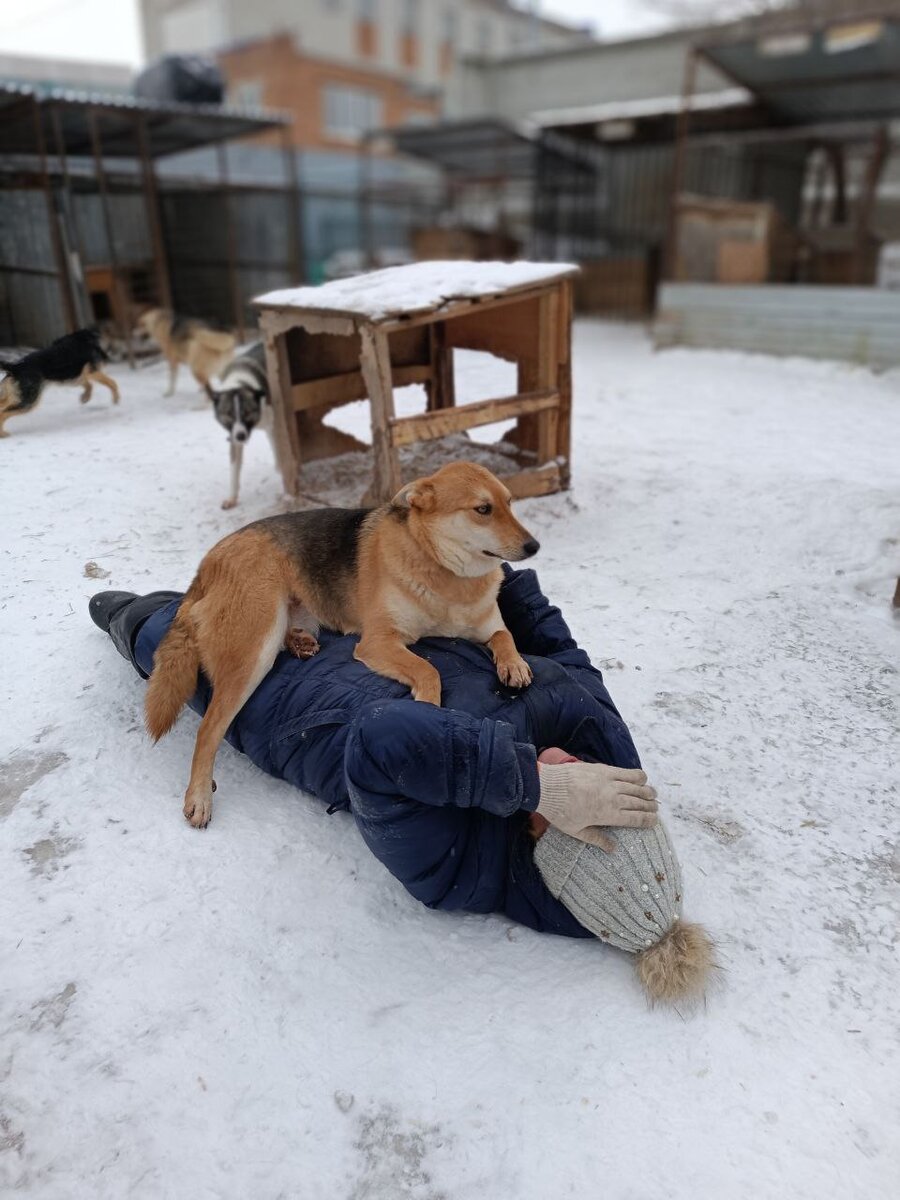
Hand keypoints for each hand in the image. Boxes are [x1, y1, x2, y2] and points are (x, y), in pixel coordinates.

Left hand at [536, 762, 657, 850]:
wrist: (547, 786)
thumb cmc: (559, 812)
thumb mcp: (576, 831)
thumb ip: (597, 839)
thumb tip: (613, 849)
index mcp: (608, 815)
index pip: (636, 818)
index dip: (648, 820)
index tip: (655, 822)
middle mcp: (613, 798)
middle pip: (639, 802)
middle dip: (650, 807)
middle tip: (655, 809)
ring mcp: (610, 782)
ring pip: (637, 787)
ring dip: (647, 791)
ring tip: (653, 795)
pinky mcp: (603, 769)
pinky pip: (626, 772)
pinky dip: (637, 776)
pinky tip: (642, 779)